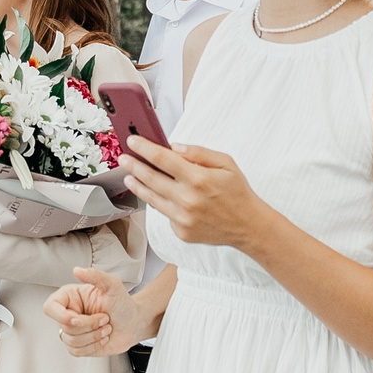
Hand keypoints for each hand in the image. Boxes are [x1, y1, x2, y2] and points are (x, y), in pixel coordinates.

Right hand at [44, 268, 139, 356]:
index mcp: (70, 297)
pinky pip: (77, 352)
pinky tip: (102, 337)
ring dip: (94, 336)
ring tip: (105, 327)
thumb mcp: (112, 285)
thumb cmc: (123, 304)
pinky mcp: (78, 345)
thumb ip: (95, 275)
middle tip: (104, 318)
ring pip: (71, 341)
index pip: (50, 308)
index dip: (62, 317)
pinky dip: (93, 346)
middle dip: (90, 326)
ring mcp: (73, 331)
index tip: (78, 319)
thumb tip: (77, 270)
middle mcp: (68, 313)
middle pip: (65, 328)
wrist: (134, 323)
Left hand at [121, 139, 262, 248]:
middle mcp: (187, 199)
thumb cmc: (237, 192)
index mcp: (198, 178)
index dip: (144, 148)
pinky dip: (161, 203)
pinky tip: (159, 195)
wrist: (248, 226)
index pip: (162, 159)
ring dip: (138, 186)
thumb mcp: (226, 163)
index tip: (133, 141)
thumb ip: (198, 153)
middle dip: (134, 165)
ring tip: (129, 176)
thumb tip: (173, 147)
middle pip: (150, 178)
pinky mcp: (181, 231)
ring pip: (151, 199)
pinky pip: (165, 214)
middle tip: (123, 158)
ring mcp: (182, 218)